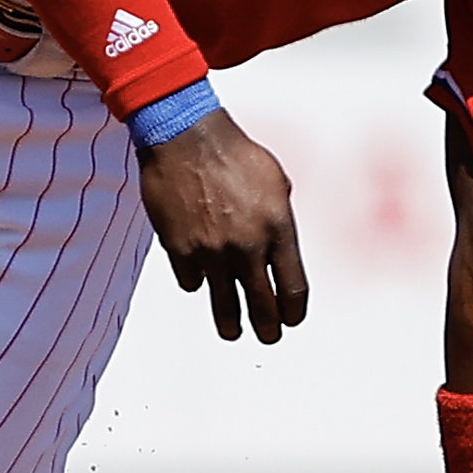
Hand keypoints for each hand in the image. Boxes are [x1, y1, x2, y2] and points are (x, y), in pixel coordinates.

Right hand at [135, 109, 309, 343]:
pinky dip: (195, 279)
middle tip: (268, 337)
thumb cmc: (234, 153)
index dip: (293, 311)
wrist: (185, 135)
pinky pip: (191, 280)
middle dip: (267, 327)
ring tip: (232, 331)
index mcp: (278, 228)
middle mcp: (247, 246)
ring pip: (223, 303)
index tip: (291, 320)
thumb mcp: (276, 182)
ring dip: (230, 322)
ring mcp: (211, 251)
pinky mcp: (180, 249)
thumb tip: (278, 250)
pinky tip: (198, 272)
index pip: (292, 288)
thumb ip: (280, 221)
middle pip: (262, 305)